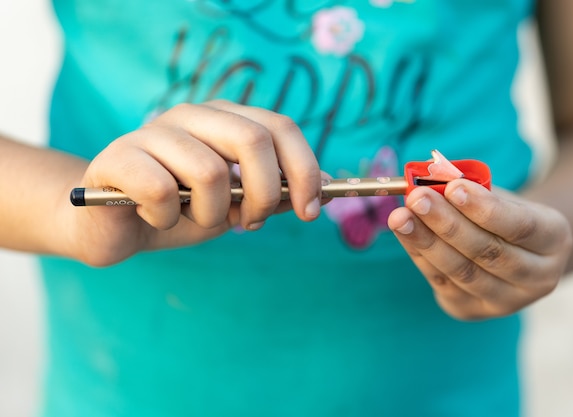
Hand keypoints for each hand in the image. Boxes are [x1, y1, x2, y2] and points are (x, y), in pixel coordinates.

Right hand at [64, 100, 321, 265]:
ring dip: (212, 215)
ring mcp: (153, 132)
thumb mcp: (239, 205)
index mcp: (227, 119)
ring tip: (195, 220)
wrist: (117, 226)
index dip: (305, 169)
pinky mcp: (117, 156)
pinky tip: (156, 218)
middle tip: (251, 223)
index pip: (280, 127)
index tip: (311, 211)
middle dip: (265, 194)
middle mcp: (194, 116)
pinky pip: (162, 190)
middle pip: (253, 140)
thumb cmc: (184, 212)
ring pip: (210, 173)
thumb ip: (277, 194)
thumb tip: (327, 190)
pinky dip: (168, 219)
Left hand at [387, 179, 572, 319]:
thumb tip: (429, 182)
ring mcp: (506, 302)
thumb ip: (471, 190)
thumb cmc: (501, 214)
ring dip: (426, 242)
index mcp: (555, 240)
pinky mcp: (473, 312)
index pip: (521, 226)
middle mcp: (538, 278)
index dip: (485, 209)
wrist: (510, 253)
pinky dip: (420, 256)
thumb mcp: (500, 196)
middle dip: (447, 223)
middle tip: (417, 198)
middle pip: (488, 252)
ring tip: (401, 217)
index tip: (453, 187)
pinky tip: (405, 234)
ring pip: (462, 272)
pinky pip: (442, 282)